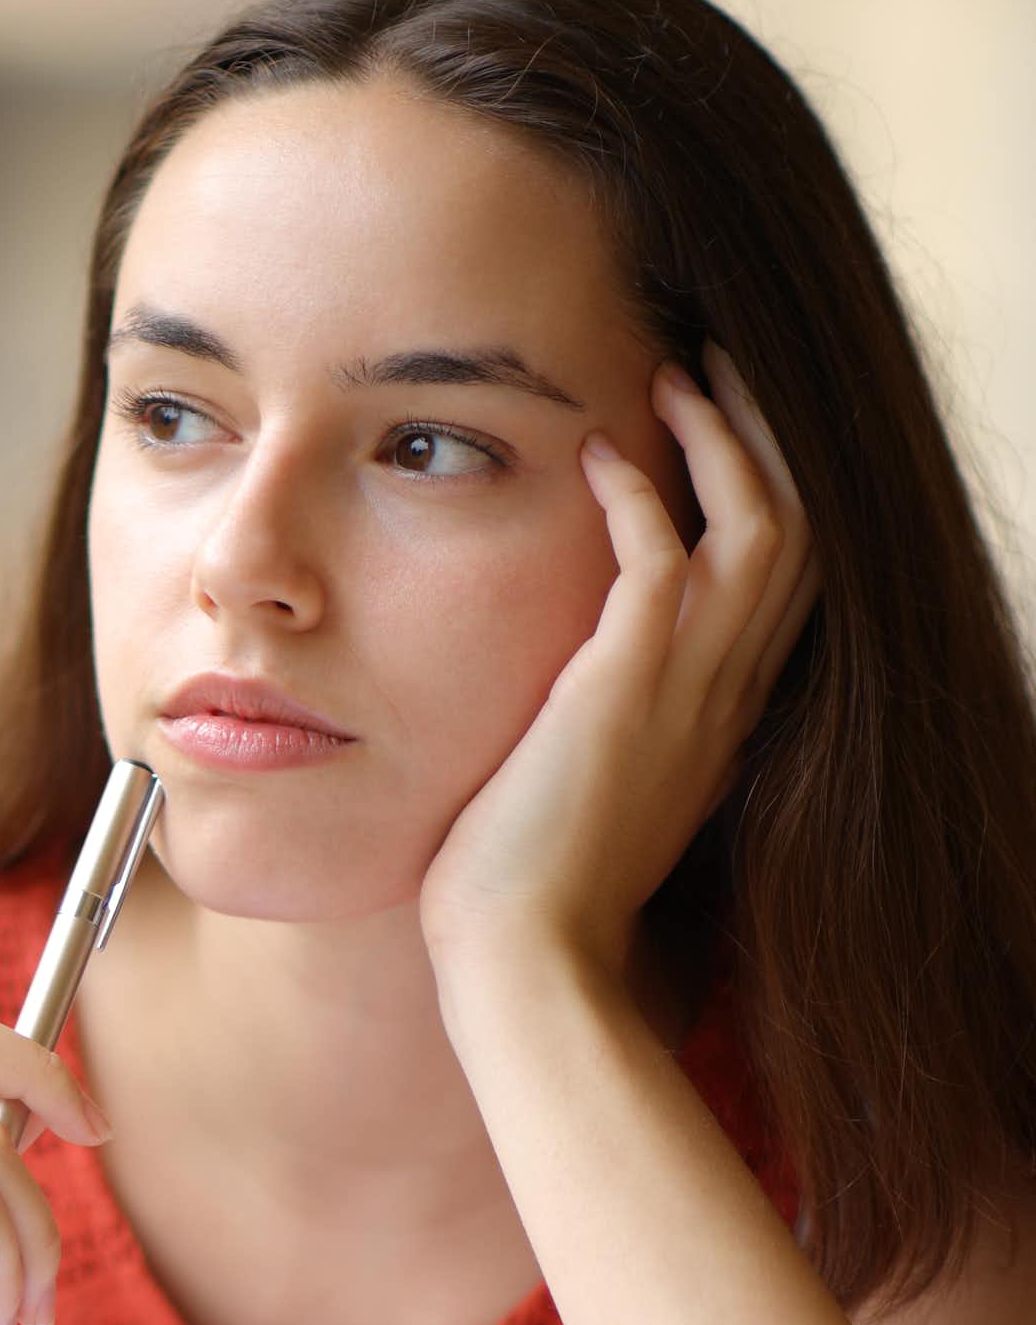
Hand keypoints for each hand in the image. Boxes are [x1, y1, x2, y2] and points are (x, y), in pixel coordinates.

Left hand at [418, 343, 818, 984]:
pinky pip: (662, 565)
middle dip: (767, 439)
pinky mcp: (625, 694)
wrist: (522, 959)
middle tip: (715, 364)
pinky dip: (639, 500)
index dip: (764, 493)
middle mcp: (726, 698)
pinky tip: (598, 456)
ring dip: (723, 443)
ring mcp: (686, 695)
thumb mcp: (587, 793)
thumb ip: (602, 733)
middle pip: (800, 533)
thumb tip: (569, 701)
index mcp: (720, 719)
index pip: (782, 583)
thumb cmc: (527, 891)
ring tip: (674, 375)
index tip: (714, 433)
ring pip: (761, 530)